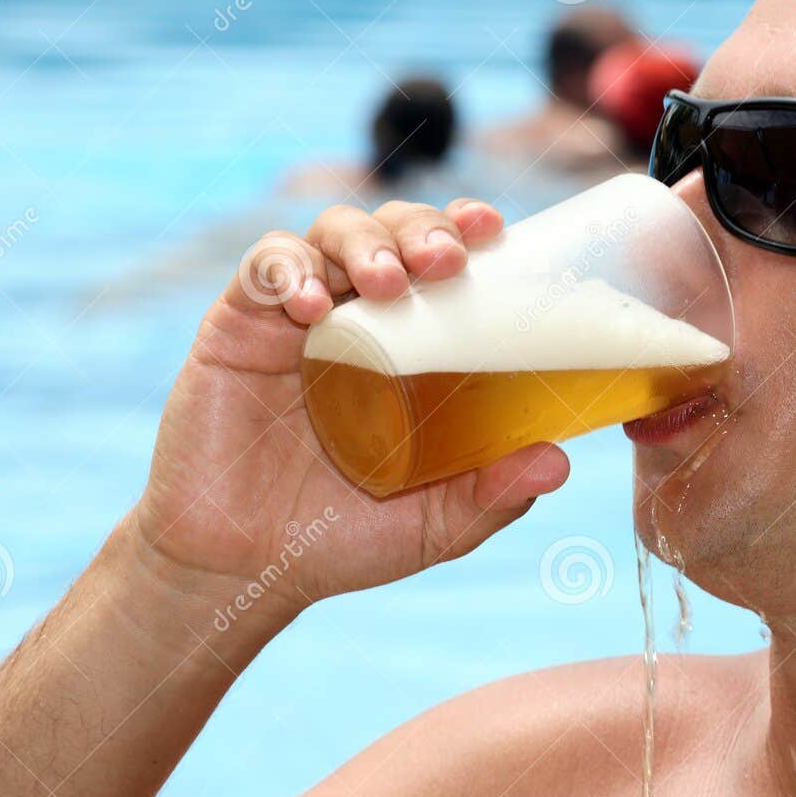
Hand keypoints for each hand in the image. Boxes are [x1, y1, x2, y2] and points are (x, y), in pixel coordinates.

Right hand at [129, 198, 569, 623]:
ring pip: (331, 233)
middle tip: (445, 261)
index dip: (467, 230)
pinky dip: (288, 270)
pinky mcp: (236, 327)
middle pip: (393, 230)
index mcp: (414, 345)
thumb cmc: (343, 538)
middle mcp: (359, 317)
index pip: (445, 260)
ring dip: (364, 241)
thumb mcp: (435, 524)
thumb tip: (558, 462)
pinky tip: (311, 306)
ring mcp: (297, 319)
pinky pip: (262, 270)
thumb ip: (493, 495)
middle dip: (422, 228)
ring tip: (385, 282)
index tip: (493, 230)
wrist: (244, 568)